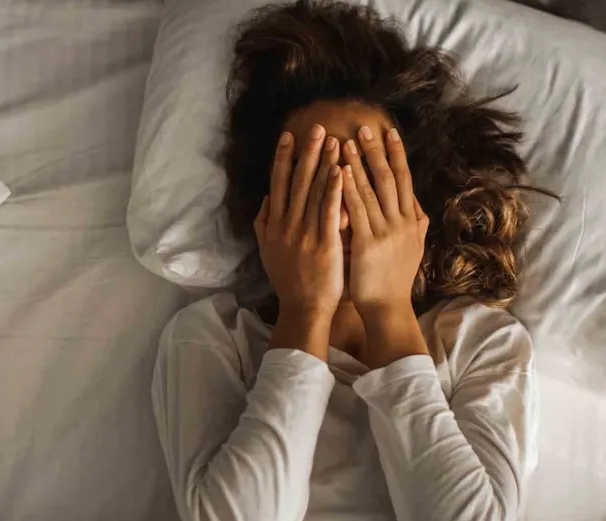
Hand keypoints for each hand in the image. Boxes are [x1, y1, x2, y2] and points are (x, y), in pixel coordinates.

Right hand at [255, 125, 344, 317]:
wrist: (303, 309)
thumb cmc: (289, 282)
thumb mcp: (268, 252)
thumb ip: (264, 225)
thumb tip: (266, 201)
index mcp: (275, 225)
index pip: (278, 184)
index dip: (283, 158)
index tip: (289, 136)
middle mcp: (287, 225)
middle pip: (296, 181)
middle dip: (307, 152)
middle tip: (316, 127)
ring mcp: (305, 234)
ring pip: (314, 192)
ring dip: (324, 164)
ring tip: (333, 140)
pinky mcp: (324, 244)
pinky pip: (329, 212)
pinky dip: (334, 190)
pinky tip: (341, 171)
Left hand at [341, 126, 429, 315]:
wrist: (388, 308)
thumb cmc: (395, 280)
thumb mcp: (413, 248)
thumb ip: (416, 225)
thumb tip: (417, 205)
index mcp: (411, 221)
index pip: (405, 180)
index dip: (397, 155)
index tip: (389, 132)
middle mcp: (402, 222)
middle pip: (390, 178)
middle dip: (377, 151)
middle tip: (365, 127)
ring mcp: (387, 232)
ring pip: (373, 190)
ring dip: (359, 164)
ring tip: (346, 142)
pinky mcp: (369, 244)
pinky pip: (358, 210)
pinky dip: (349, 189)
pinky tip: (340, 172)